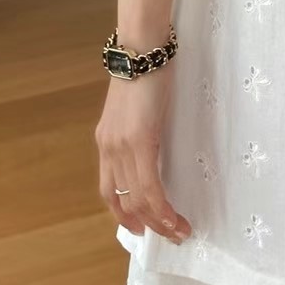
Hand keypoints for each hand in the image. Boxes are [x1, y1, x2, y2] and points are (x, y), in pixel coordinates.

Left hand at [95, 66, 191, 244]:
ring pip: (136, 199)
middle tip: (167, 236)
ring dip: (158, 222)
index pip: (108, 189)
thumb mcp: (136, 107)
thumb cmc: (145, 70)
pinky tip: (174, 217)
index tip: (139, 227)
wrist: (141, 48)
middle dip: (145, 224)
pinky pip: (149, 186)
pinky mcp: (140, 141)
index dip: (122, 214)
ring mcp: (122, 146)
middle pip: (121, 200)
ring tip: (178, 232)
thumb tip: (154, 145)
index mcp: (106, 141)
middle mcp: (109, 149)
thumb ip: (138, 128)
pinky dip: (162, 208)